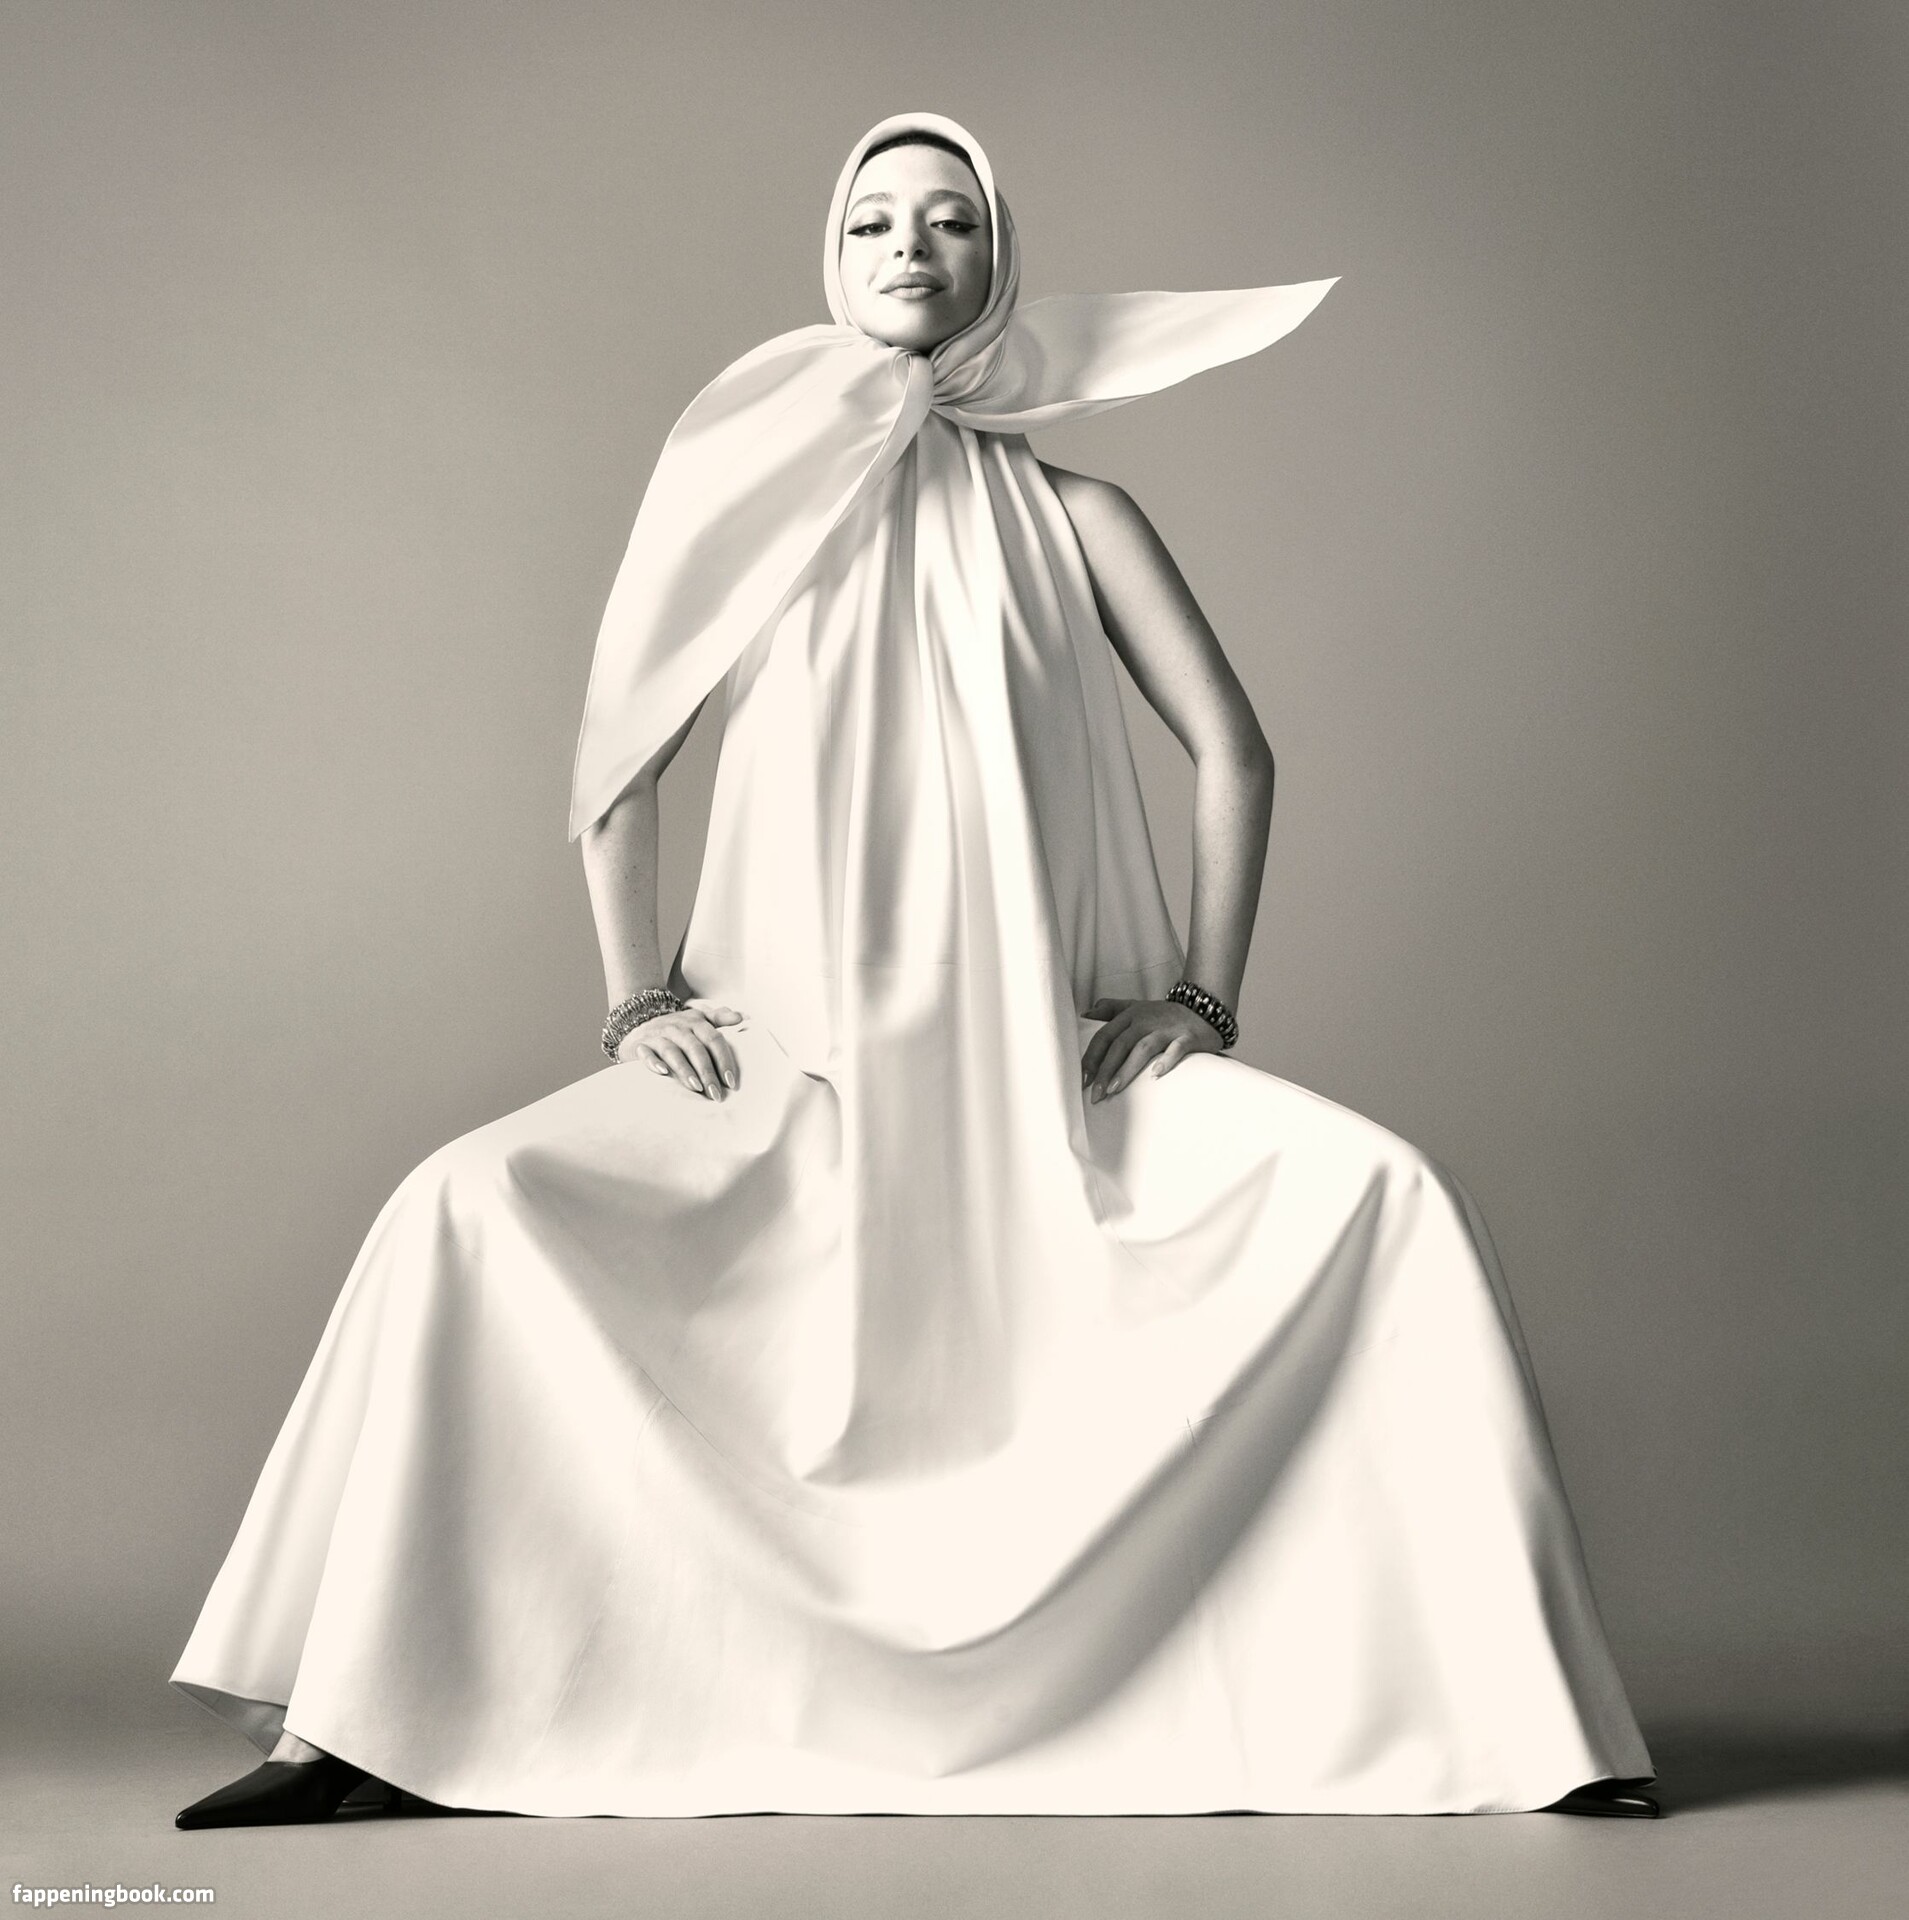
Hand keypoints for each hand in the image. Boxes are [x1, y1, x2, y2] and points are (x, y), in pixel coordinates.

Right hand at [619, 1002, 743, 1099]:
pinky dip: (654, 1062)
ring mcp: (658, 1035)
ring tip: (696, 1088)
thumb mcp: (697, 1019)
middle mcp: (677, 1027)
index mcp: (695, 1021)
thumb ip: (719, 1017)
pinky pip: (647, 1054)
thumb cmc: (675, 1029)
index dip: (724, 1060)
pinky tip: (663, 1072)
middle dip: (708, 1072)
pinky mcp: (641, 1045)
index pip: (714, 1039)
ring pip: (673, 1052)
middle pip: (696, 1049)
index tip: (731, 1082)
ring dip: (685, 1070)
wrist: (637, 1026)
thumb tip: (741, 1018)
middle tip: (716, 1094)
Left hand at [1080, 997, 1222, 1102]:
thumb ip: (1111, 1008)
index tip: (1082, 1079)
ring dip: (1127, 1069)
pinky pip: (1176, 1048)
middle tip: (1096, 1093)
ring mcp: (1167, 1028)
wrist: (1204, 1008)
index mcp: (1131, 1015)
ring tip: (1114, 1089)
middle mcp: (1146, 1020)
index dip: (1092, 1057)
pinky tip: (1156, 1075)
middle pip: (1121, 1044)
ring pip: (1143, 1048)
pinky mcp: (1188, 1037)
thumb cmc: (1164, 1014)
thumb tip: (1086, 1013)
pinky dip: (1166, 1060)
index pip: (1105, 1036)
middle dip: (1105, 1069)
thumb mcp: (1136, 1006)